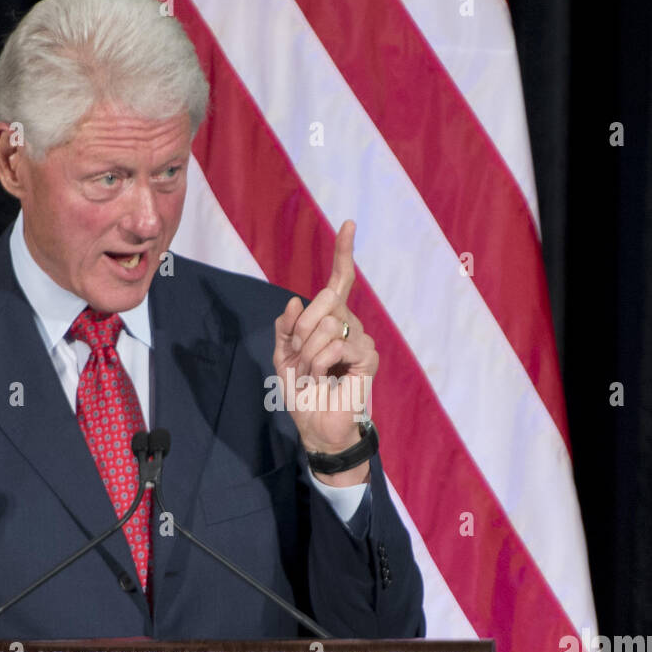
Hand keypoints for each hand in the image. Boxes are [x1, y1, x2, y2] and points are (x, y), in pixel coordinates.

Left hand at [273, 220, 377, 483]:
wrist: (317, 427)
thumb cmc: (303, 395)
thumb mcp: (283, 358)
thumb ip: (286, 329)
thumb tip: (294, 299)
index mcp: (329, 321)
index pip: (340, 282)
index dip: (343, 253)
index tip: (348, 224)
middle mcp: (348, 325)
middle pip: (324, 299)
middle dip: (301, 329)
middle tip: (298, 356)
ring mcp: (360, 340)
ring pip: (328, 323)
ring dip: (308, 351)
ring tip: (312, 373)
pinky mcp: (368, 357)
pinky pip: (336, 345)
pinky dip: (320, 363)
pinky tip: (325, 379)